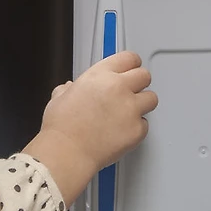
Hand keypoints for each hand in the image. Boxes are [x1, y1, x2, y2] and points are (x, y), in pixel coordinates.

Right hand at [23, 51, 157, 206]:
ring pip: (151, 99)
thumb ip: (70, 89)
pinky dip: (136, 128)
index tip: (131, 70)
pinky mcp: (137, 129)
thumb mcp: (59, 98)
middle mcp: (119, 87)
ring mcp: (130, 108)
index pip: (129, 58)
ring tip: (128, 113)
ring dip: (142, 104)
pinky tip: (122, 132)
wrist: (67, 152)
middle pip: (145, 75)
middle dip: (139, 83)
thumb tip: (71, 88)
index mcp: (100, 75)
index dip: (131, 65)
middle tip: (130, 93)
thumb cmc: (62, 128)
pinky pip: (145, 125)